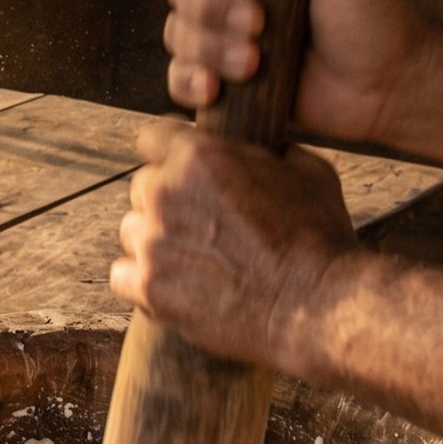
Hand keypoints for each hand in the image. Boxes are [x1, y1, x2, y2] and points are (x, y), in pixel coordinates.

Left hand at [109, 120, 357, 374]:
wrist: (319, 306)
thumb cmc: (320, 238)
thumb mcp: (310, 172)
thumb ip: (276, 153)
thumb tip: (275, 150)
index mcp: (198, 156)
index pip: (153, 137)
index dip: (170, 152)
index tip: (180, 168)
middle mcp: (165, 192)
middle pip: (143, 187)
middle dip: (168, 201)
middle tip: (202, 224)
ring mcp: (152, 242)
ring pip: (132, 231)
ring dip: (156, 241)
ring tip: (194, 260)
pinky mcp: (149, 288)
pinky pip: (122, 276)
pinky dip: (141, 282)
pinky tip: (172, 286)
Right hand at [164, 0, 437, 143]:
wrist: (387, 86)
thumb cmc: (373, 17)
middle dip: (212, 6)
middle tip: (258, 24)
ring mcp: (223, 33)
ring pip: (177, 30)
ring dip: (209, 48)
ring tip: (253, 63)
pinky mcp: (221, 78)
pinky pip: (176, 78)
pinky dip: (188, 81)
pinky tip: (215, 89)